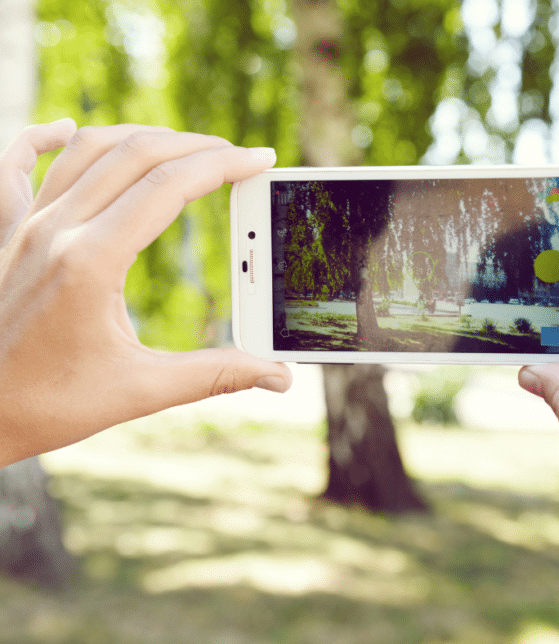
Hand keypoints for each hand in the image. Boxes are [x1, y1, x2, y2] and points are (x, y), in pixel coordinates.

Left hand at [0, 121, 291, 466]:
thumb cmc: (50, 404)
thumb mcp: (141, 391)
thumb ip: (217, 375)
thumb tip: (279, 376)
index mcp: (91, 261)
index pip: (169, 186)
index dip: (223, 166)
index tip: (259, 159)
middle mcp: (56, 230)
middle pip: (135, 154)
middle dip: (196, 146)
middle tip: (238, 156)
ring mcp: (25, 225)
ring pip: (88, 149)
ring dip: (144, 138)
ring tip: (186, 147)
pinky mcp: (7, 233)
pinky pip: (16, 164)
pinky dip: (43, 137)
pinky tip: (65, 128)